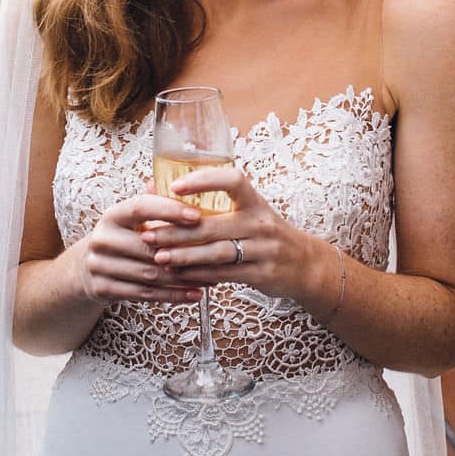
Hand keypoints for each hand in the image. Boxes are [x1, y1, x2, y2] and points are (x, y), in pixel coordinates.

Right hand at [75, 195, 205, 303]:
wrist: (89, 268)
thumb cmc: (124, 237)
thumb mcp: (134, 219)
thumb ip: (158, 203)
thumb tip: (190, 183)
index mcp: (112, 215)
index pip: (140, 208)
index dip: (168, 211)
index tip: (197, 216)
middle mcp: (102, 238)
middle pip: (147, 247)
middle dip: (184, 252)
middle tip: (214, 253)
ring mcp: (99, 265)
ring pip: (150, 273)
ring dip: (184, 278)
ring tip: (212, 277)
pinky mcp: (103, 289)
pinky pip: (145, 294)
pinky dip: (173, 295)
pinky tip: (195, 294)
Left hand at [143, 165, 319, 304]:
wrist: (305, 264)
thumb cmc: (265, 233)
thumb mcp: (247, 211)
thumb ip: (208, 201)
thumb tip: (155, 185)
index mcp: (255, 201)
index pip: (233, 181)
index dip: (204, 180)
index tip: (175, 186)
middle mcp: (261, 222)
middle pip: (213, 225)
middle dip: (177, 230)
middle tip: (149, 233)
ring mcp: (263, 249)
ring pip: (217, 252)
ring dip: (184, 256)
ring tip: (159, 257)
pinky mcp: (262, 273)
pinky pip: (225, 274)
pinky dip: (199, 275)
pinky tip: (179, 274)